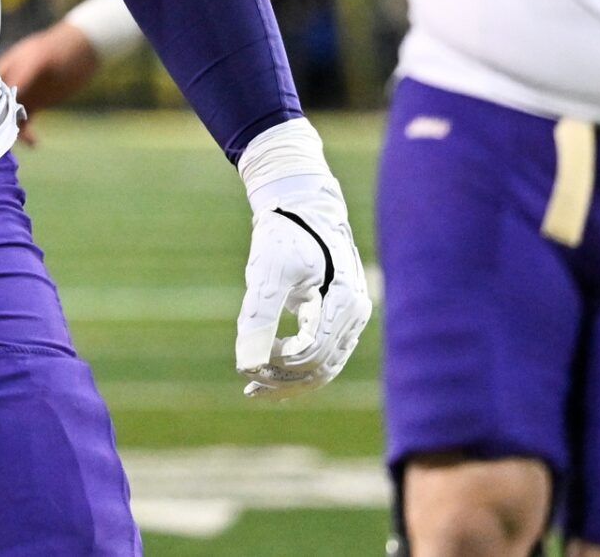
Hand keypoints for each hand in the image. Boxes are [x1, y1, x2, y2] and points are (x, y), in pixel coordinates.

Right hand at [0, 24, 102, 144]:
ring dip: (11, 131)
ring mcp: (21, 94)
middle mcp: (8, 84)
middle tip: (1, 139)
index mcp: (2, 70)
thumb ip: (21, 74)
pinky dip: (27, 134)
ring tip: (20, 141)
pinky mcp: (35, 103)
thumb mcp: (37, 59)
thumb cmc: (57, 48)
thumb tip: (7, 95)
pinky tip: (35, 143)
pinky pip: (25, 122)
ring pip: (8, 117)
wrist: (83, 50)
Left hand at [234, 120, 372, 400]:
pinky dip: (296, 370)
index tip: (245, 364)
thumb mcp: (266, 272)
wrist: (300, 206)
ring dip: (289, 383)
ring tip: (252, 391)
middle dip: (282, 380)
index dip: (276, 364)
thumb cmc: (283, 234)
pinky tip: (266, 377)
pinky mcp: (339, 320)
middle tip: (246, 383)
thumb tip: (244, 366)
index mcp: (343, 302)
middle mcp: (354, 315)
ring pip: (323, 367)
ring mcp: (351, 319)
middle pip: (320, 368)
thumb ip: (257, 317)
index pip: (310, 354)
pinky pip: (323, 356)